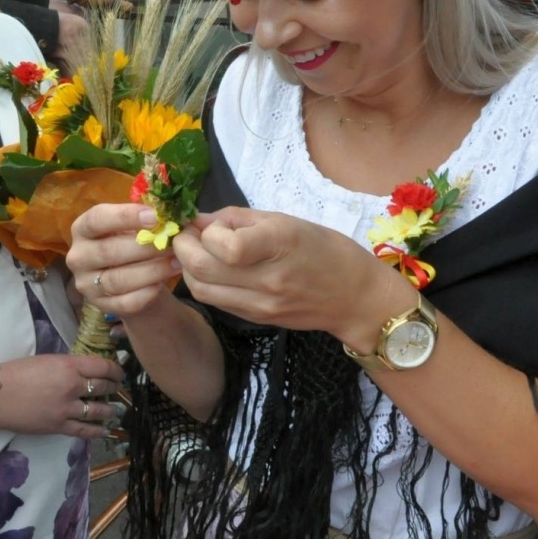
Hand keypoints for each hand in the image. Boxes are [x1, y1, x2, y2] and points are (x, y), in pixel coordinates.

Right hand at [0, 354, 125, 438]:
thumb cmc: (16, 372)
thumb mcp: (47, 360)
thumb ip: (68, 366)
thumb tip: (86, 371)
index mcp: (68, 365)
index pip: (103, 367)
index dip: (116, 370)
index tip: (119, 372)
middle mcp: (72, 387)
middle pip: (104, 387)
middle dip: (115, 387)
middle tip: (119, 388)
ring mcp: (66, 409)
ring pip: (99, 410)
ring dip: (111, 410)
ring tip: (116, 410)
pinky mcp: (59, 427)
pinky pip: (85, 430)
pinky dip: (98, 431)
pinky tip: (105, 430)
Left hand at [68, 0, 132, 14]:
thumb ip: (120, 4)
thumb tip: (132, 7)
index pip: (130, 1)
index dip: (129, 8)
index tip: (127, 15)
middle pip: (123, 5)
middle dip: (121, 12)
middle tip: (116, 16)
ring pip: (116, 8)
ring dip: (114, 13)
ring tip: (109, 16)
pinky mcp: (103, 3)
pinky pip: (109, 9)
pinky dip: (108, 13)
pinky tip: (105, 16)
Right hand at [68, 203, 181, 319]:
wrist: (130, 279)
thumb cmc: (130, 242)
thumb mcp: (131, 226)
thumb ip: (144, 218)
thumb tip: (168, 211)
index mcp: (82, 229)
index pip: (97, 219)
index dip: (125, 217)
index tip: (156, 217)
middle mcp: (78, 257)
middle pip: (108, 251)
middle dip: (145, 247)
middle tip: (174, 243)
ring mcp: (86, 284)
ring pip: (117, 280)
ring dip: (151, 271)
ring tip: (177, 263)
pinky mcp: (100, 305)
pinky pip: (125, 302)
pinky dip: (146, 293)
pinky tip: (163, 284)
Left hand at [174, 207, 415, 346]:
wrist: (354, 297)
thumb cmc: (324, 248)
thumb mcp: (284, 220)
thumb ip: (237, 219)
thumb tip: (198, 221)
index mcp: (280, 245)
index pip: (225, 247)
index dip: (206, 233)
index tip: (210, 224)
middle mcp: (268, 279)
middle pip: (201, 270)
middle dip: (183, 248)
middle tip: (187, 235)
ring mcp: (261, 305)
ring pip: (201, 290)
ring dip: (189, 269)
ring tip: (198, 252)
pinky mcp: (256, 319)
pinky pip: (216, 301)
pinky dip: (205, 283)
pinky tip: (213, 270)